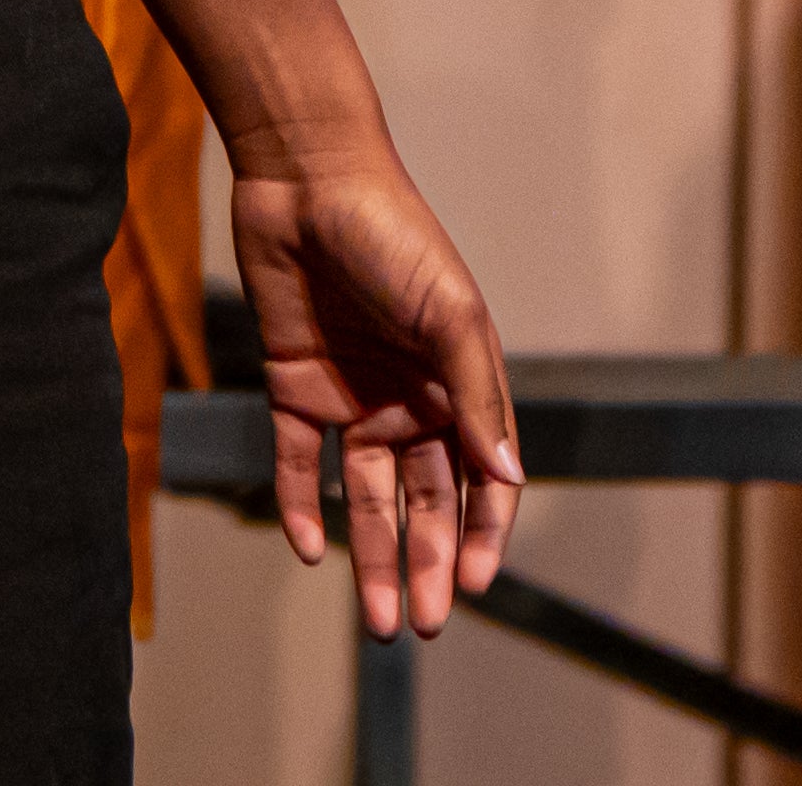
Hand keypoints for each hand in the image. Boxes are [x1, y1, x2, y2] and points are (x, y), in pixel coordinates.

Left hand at [228, 145, 525, 637]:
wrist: (305, 178)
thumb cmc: (394, 235)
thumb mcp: (450, 313)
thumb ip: (477, 398)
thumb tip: (506, 480)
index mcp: (460, 384)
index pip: (481, 481)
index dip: (479, 536)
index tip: (469, 587)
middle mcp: (411, 400)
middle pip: (425, 503)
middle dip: (425, 566)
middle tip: (416, 624)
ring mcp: (353, 397)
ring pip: (367, 499)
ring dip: (371, 557)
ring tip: (376, 620)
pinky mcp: (294, 387)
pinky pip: (300, 465)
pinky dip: (304, 510)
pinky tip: (311, 552)